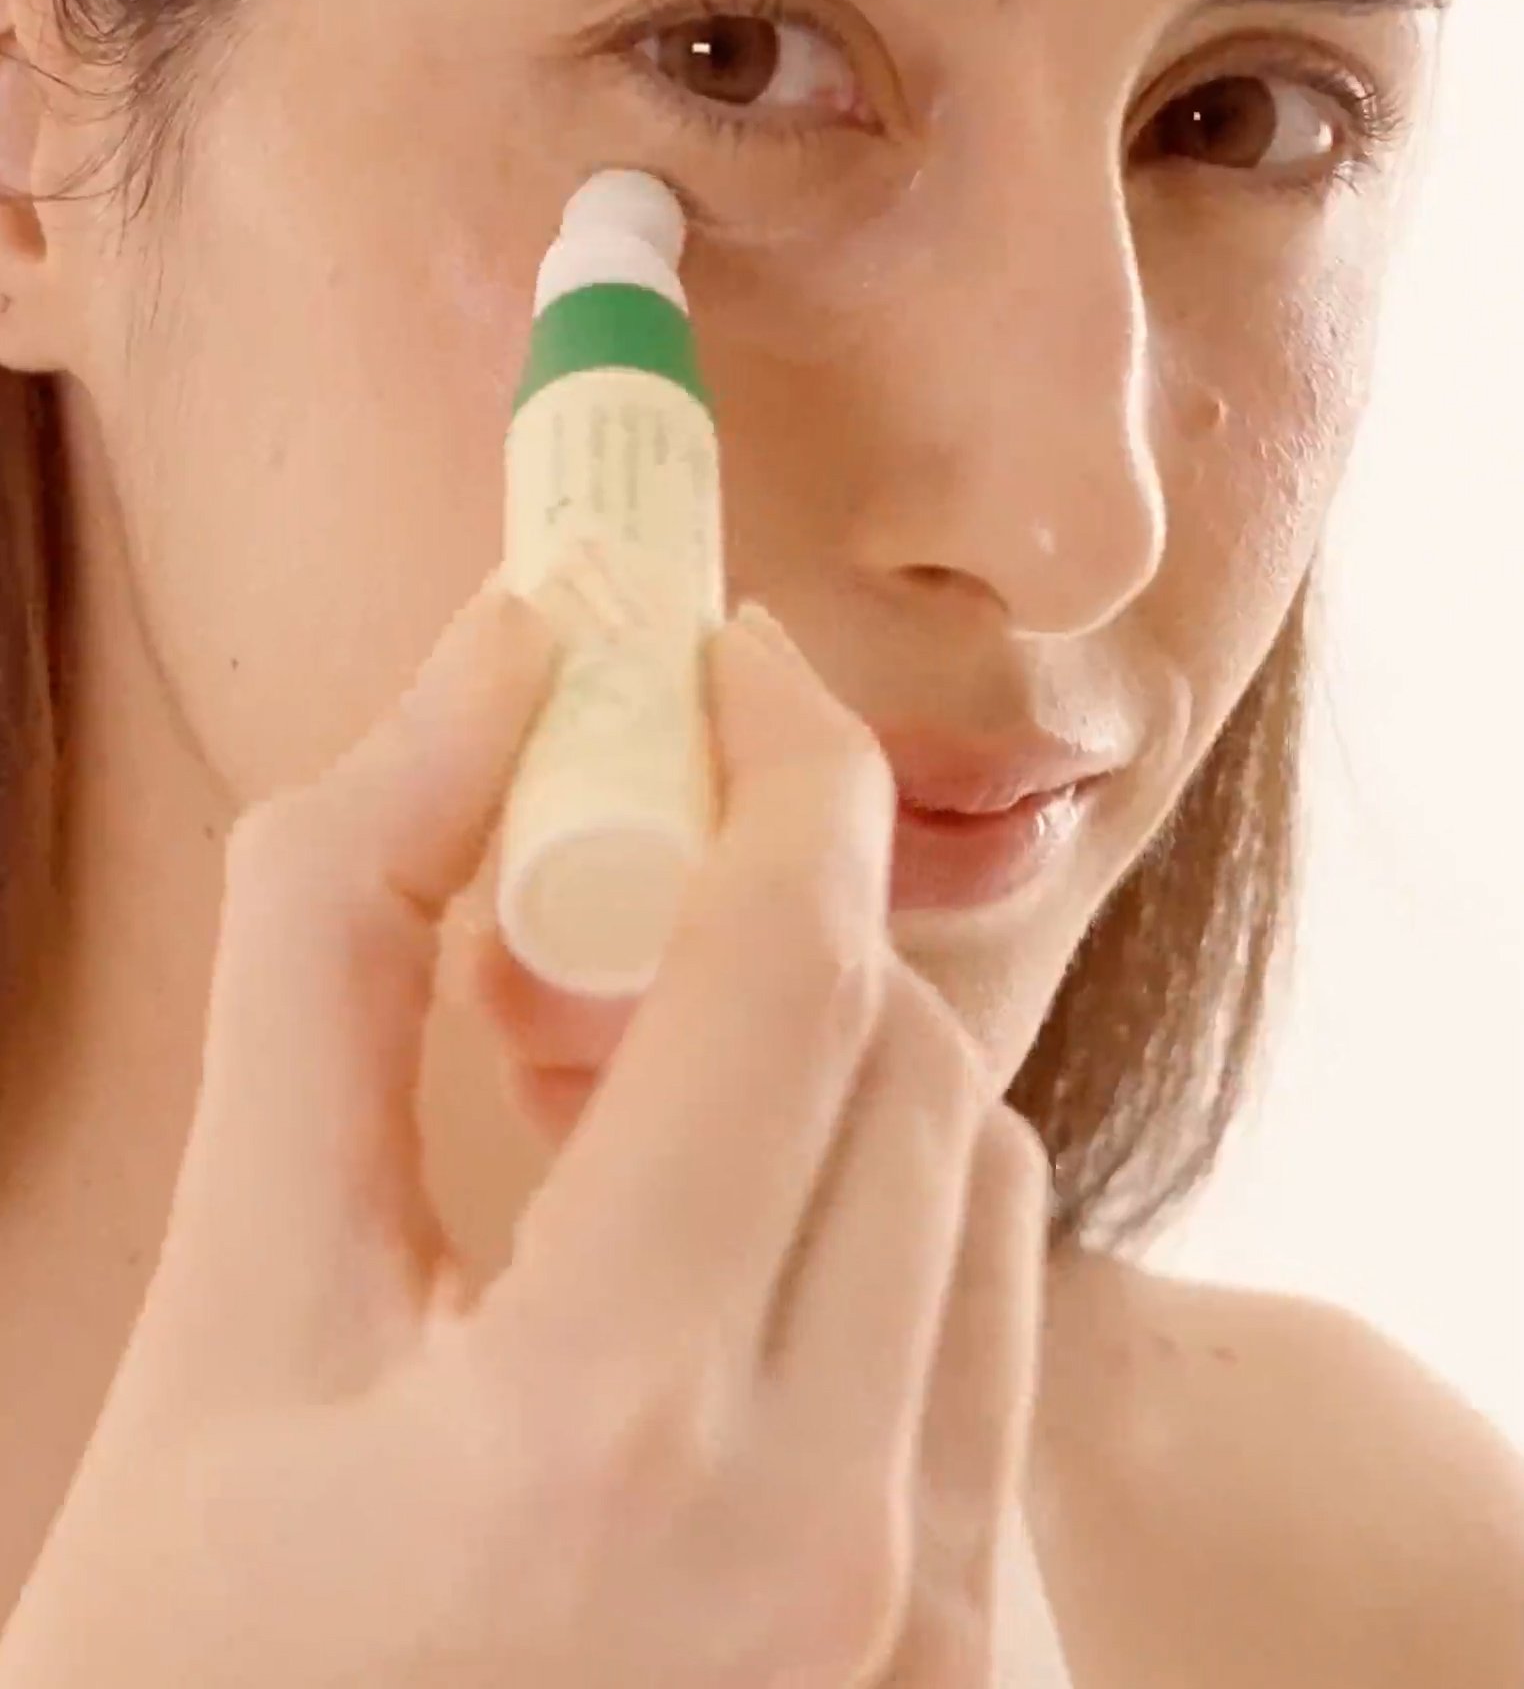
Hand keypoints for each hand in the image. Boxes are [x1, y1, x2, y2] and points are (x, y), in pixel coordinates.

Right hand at [0, 572, 1053, 1687]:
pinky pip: (981, 1325)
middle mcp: (826, 1537)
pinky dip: (871, 1205)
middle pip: (906, 1051)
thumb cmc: (204, 1665)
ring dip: (825, 1056)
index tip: (721, 659)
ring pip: (971, 1175)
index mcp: (608, 1425)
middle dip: (773, 906)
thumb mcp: (221, 1309)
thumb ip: (336, 946)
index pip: (792, 972)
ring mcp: (925, 1627)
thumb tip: (491, 666)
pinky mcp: (967, 1669)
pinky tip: (712, 1241)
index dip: (777, 754)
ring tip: (627, 1095)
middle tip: (612, 898)